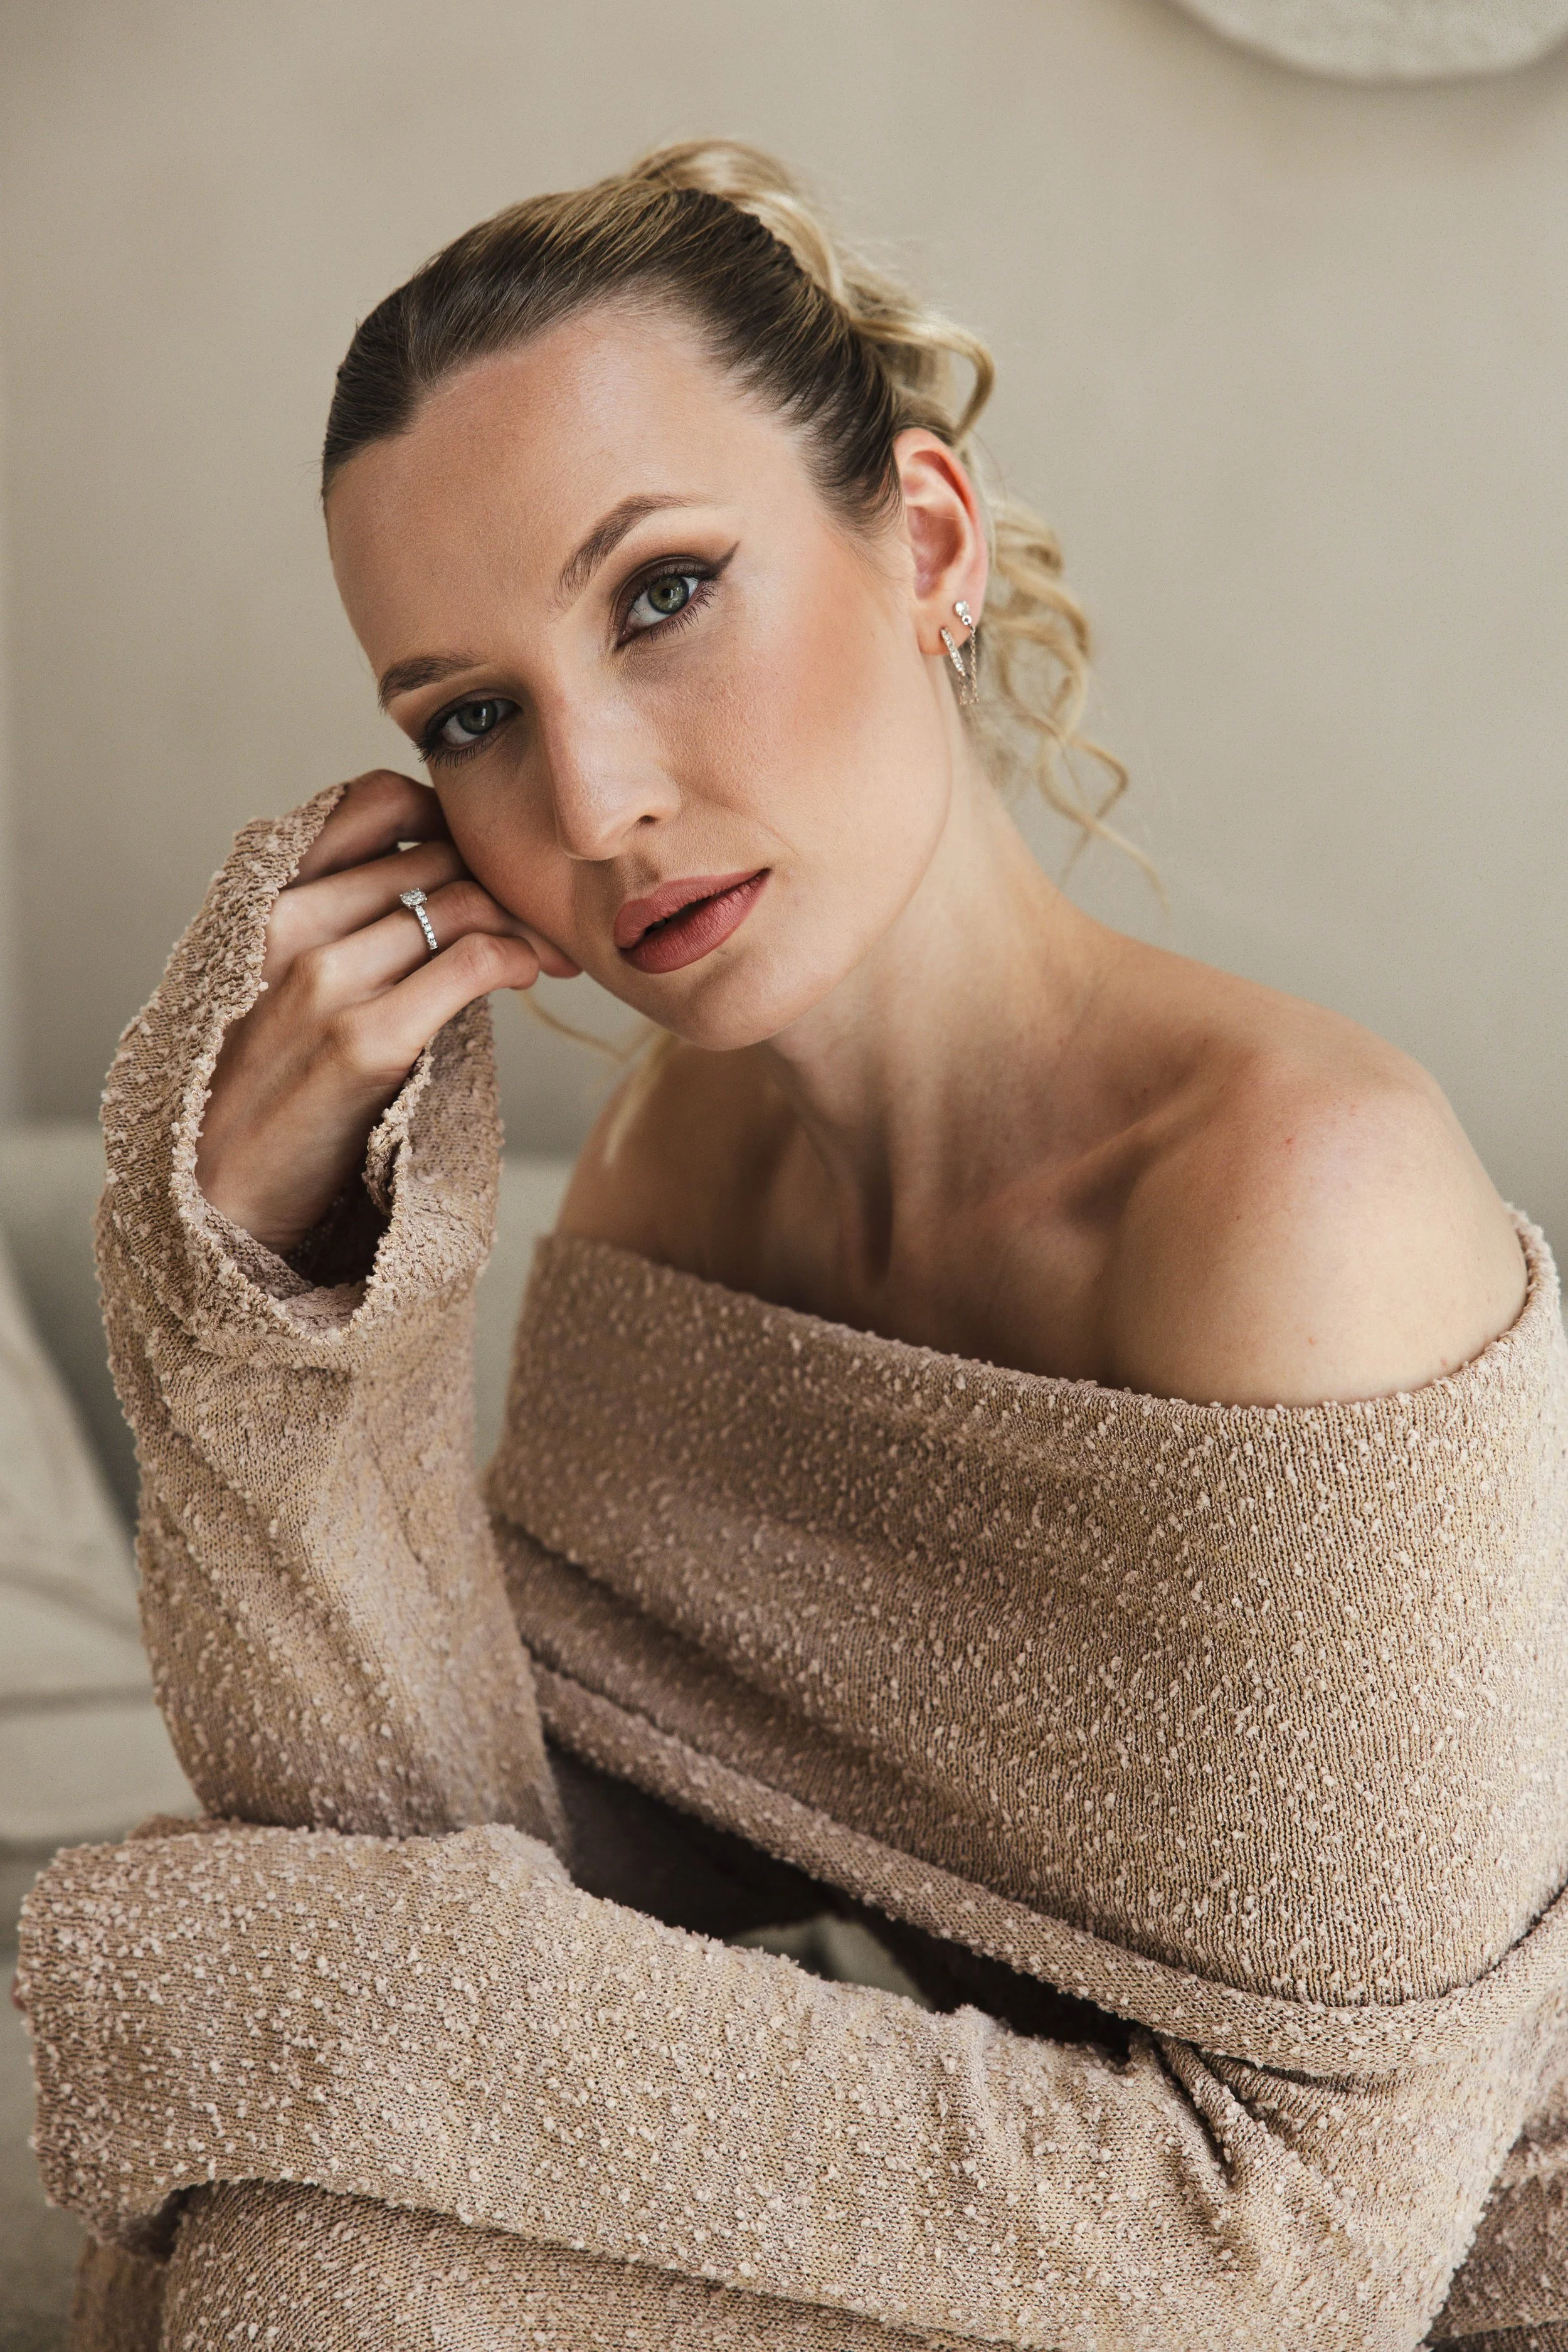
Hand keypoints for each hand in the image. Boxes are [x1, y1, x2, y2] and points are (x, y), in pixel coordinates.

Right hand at [195, 771, 576, 1253]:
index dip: (446, 816)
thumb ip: (337, 925)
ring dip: (522, 921)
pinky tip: (525, 975)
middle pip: (437, 853)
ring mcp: (324, 978)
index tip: (481, 859)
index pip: (373, 802)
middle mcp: (288, 923)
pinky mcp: (366, 1039)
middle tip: (541, 914)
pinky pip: (471, 960)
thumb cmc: (259, 1086)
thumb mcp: (274, 980)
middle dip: (503, 878)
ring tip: (543, 952)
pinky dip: (516, 957)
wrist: (214, 1192)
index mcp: (265, 899)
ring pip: (462, 900)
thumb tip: (446, 891)